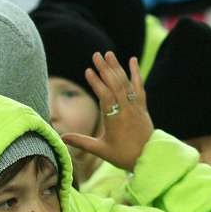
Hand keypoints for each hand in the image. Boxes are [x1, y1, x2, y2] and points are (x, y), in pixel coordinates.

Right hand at [60, 51, 153, 172]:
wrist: (149, 157)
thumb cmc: (123, 156)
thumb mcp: (100, 150)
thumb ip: (81, 142)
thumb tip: (62, 138)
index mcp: (115, 119)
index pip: (106, 97)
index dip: (97, 83)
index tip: (88, 70)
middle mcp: (127, 110)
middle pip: (116, 85)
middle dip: (105, 69)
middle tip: (96, 55)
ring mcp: (136, 106)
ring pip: (126, 83)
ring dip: (117, 67)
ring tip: (108, 54)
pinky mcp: (142, 106)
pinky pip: (139, 86)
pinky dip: (136, 73)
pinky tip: (131, 60)